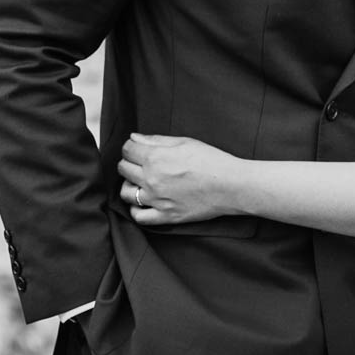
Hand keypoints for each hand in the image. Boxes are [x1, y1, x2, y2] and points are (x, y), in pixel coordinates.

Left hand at [118, 134, 237, 225]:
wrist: (231, 185)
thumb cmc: (212, 160)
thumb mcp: (185, 142)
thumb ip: (156, 140)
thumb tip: (134, 138)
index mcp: (155, 158)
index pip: (127, 150)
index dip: (131, 147)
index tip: (137, 148)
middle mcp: (151, 179)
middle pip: (123, 169)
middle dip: (129, 163)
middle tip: (141, 163)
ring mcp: (157, 200)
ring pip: (126, 193)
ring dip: (129, 185)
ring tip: (141, 182)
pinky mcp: (165, 216)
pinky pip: (138, 216)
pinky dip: (136, 209)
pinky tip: (144, 202)